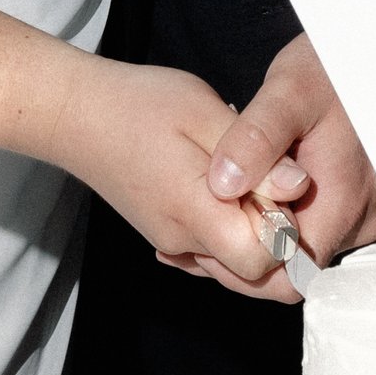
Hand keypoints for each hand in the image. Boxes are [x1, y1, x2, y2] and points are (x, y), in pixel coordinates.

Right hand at [59, 59, 311, 299]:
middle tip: (270, 179)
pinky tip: (224, 190)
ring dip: (250, 227)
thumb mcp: (206, 114)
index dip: (287, 230)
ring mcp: (172, 242)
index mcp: (197, 213)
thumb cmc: (139, 106)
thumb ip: (255, 157)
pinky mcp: (164, 234)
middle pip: (251, 269)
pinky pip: (210, 249)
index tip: (284, 186)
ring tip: (245, 177)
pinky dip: (227, 227)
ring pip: (232, 260)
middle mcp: (184, 241)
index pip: (264, 261)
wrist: (77, 114)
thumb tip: (298, 187)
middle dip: (274, 234)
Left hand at [203, 31, 375, 269]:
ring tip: (223, 199)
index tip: (203, 238)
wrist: (374, 49)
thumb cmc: (331, 66)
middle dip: (245, 253)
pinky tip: (248, 191)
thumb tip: (224, 187)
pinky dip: (277, 218)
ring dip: (260, 234)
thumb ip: (256, 138)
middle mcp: (360, 220)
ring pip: (301, 251)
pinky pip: (312, 228)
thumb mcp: (288, 91)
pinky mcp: (356, 201)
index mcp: (344, 204)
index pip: (290, 277)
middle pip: (294, 269)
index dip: (241, 269)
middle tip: (202, 222)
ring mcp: (362, 213)